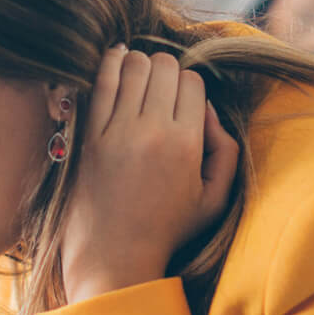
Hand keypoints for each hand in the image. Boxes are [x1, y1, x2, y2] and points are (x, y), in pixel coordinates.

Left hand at [60, 47, 238, 302]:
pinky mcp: (88, 134)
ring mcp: (116, 130)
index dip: (191, 86)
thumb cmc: (168, 229)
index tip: (183, 101)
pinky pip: (101, 80)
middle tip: (161, 87)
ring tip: (140, 76)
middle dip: (167, 69)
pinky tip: (116, 59)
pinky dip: (110, 62)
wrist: (115, 256)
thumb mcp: (215, 199)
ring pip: (133, 65)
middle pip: (164, 66)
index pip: (193, 82)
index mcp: (186, 144)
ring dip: (140, 64)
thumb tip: (208, 109)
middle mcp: (152, 131)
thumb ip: (225, 150)